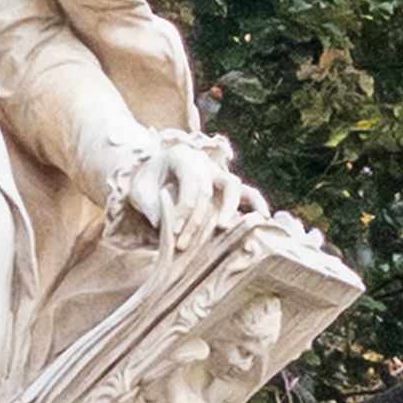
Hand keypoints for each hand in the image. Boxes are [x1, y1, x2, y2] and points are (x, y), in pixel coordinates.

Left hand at [104, 129, 249, 249]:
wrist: (154, 172)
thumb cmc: (147, 182)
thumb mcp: (140, 191)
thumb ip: (151, 206)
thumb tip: (162, 226)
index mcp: (181, 157)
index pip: (189, 184)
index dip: (183, 209)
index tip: (173, 231)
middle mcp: (203, 163)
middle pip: (209, 188)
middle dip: (197, 219)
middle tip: (185, 244)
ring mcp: (218, 173)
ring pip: (232, 185)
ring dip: (230, 208)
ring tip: (224, 228)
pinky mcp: (226, 187)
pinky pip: (246, 192)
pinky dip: (255, 204)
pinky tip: (262, 218)